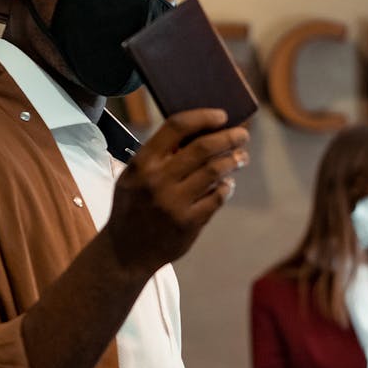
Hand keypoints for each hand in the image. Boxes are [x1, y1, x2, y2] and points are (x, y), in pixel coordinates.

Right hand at [106, 108, 248, 276]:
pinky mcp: (188, 223)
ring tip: (241, 157)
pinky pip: (217, 198)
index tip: (221, 115)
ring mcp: (174, 203)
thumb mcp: (133, 177)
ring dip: (234, 160)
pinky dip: (227, 188)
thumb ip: (159, 157)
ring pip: (215, 171)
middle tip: (242, 135)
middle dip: (229, 137)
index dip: (203, 117)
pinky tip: (227, 185)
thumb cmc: (132, 207)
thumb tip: (199, 134)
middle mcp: (158, 180)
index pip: (177, 126)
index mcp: (142, 163)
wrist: (125, 252)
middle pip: (203, 147)